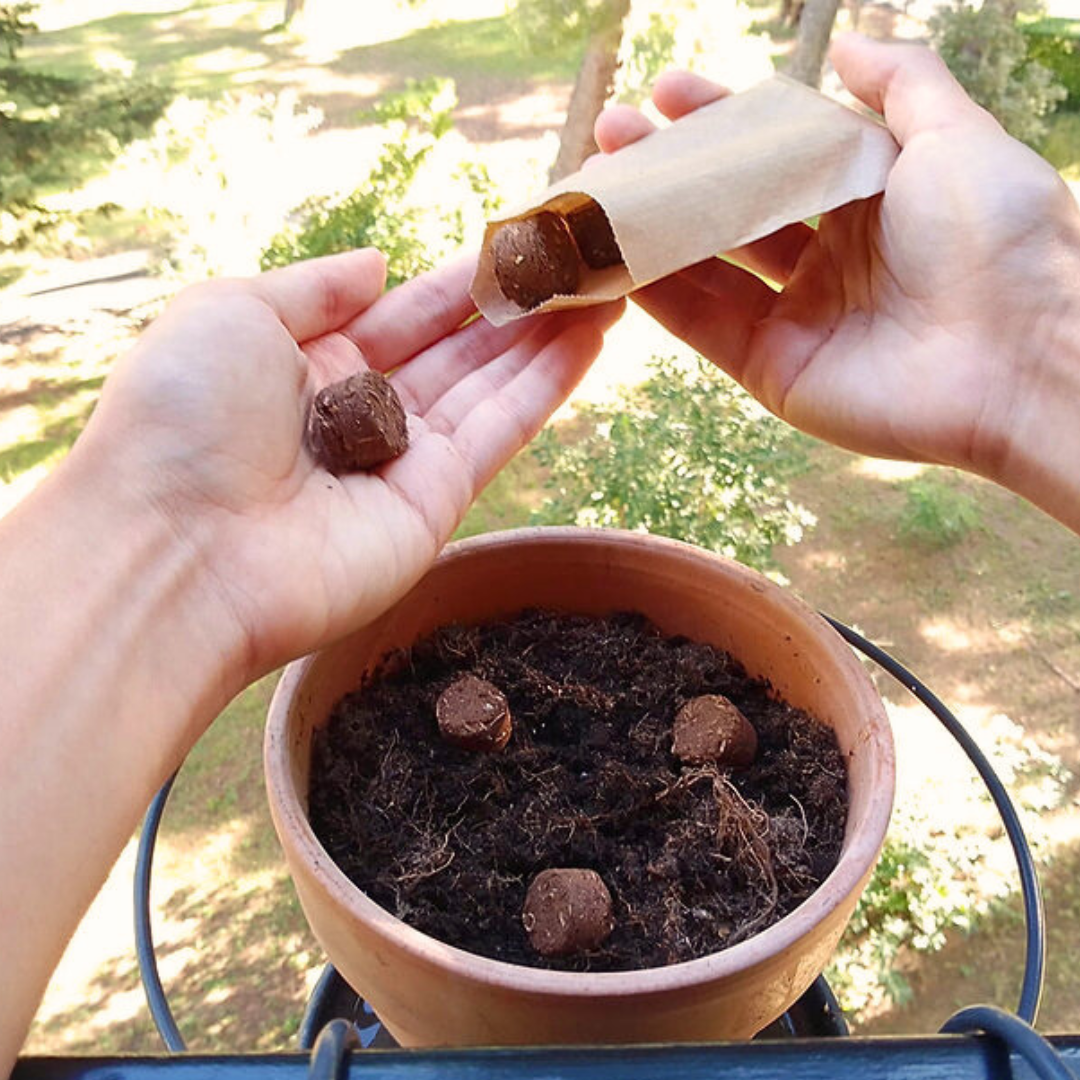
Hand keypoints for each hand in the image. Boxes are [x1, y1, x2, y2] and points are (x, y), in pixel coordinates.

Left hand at [77, 250, 621, 678]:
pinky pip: (499, 432)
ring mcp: (399, 461)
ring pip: (489, 386)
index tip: (524, 240)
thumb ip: (316, 286)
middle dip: (520, 306)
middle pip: (457, 349)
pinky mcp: (434, 505)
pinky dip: (547, 386)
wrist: (175, 549)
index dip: (464, 278)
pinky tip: (591, 340)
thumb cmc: (182, 418)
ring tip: (609, 288)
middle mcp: (358, 411)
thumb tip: (380, 263)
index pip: (405, 310)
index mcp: (306, 362)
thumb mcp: (233, 312)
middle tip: (586, 261)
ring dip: (548, 338)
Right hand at [595, 35, 1079, 512]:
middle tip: (610, 134)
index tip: (666, 90)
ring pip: (705, 264)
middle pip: (730, 206)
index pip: (776, 150)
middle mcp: (827, 255)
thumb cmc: (996, 235)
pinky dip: (655, 293)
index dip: (721, 119)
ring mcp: (796, 315)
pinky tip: (612, 257)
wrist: (1013, 354)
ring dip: (648, 227)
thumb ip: (901, 81)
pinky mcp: (772, 369)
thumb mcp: (954, 134)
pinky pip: (701, 325)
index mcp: (869, 197)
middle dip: (668, 169)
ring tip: (591, 189)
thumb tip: (849, 41)